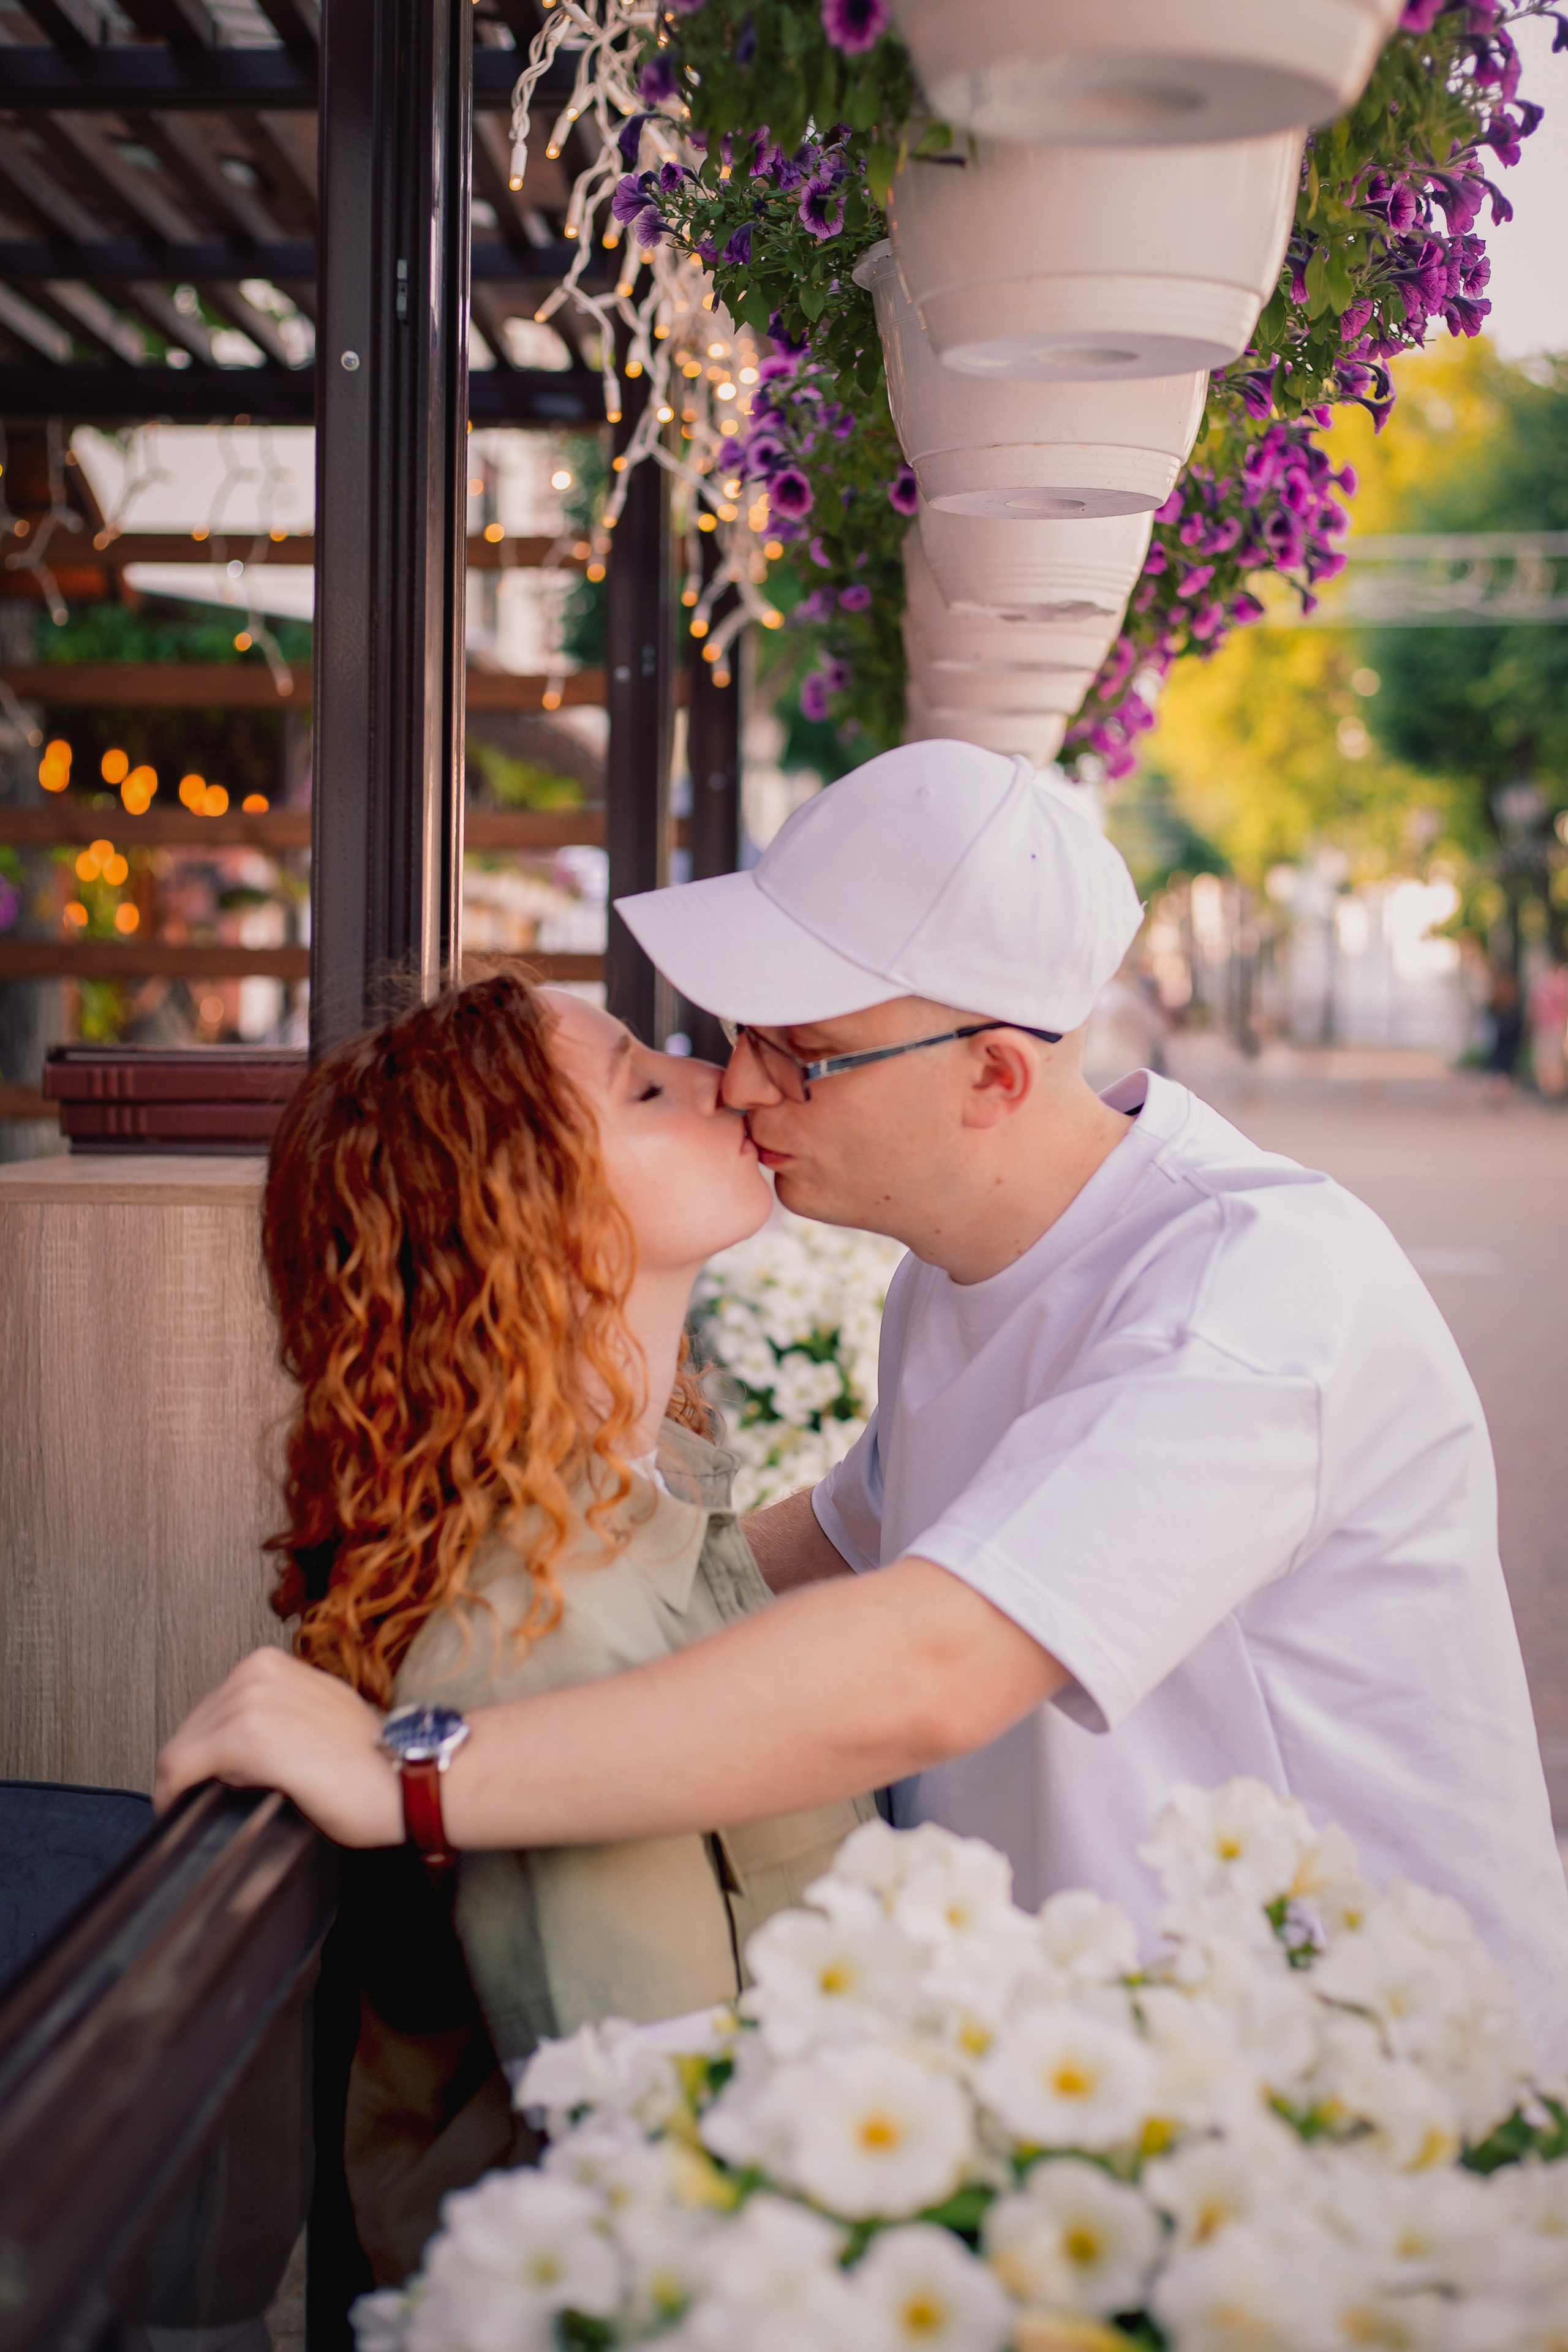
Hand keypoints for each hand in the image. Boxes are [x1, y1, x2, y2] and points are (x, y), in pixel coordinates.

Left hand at [154, 1646, 404, 1848]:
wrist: (409, 1777)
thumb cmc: (374, 1759)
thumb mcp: (317, 1714)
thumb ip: (275, 1717)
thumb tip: (234, 1755)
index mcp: (270, 1664)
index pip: (209, 1710)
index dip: (202, 1750)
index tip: (203, 1779)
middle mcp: (257, 1673)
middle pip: (191, 1727)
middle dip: (192, 1767)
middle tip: (202, 1801)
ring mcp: (251, 1701)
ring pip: (182, 1747)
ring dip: (187, 1781)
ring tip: (201, 1807)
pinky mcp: (247, 1737)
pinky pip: (180, 1766)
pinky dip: (173, 1791)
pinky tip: (181, 1809)